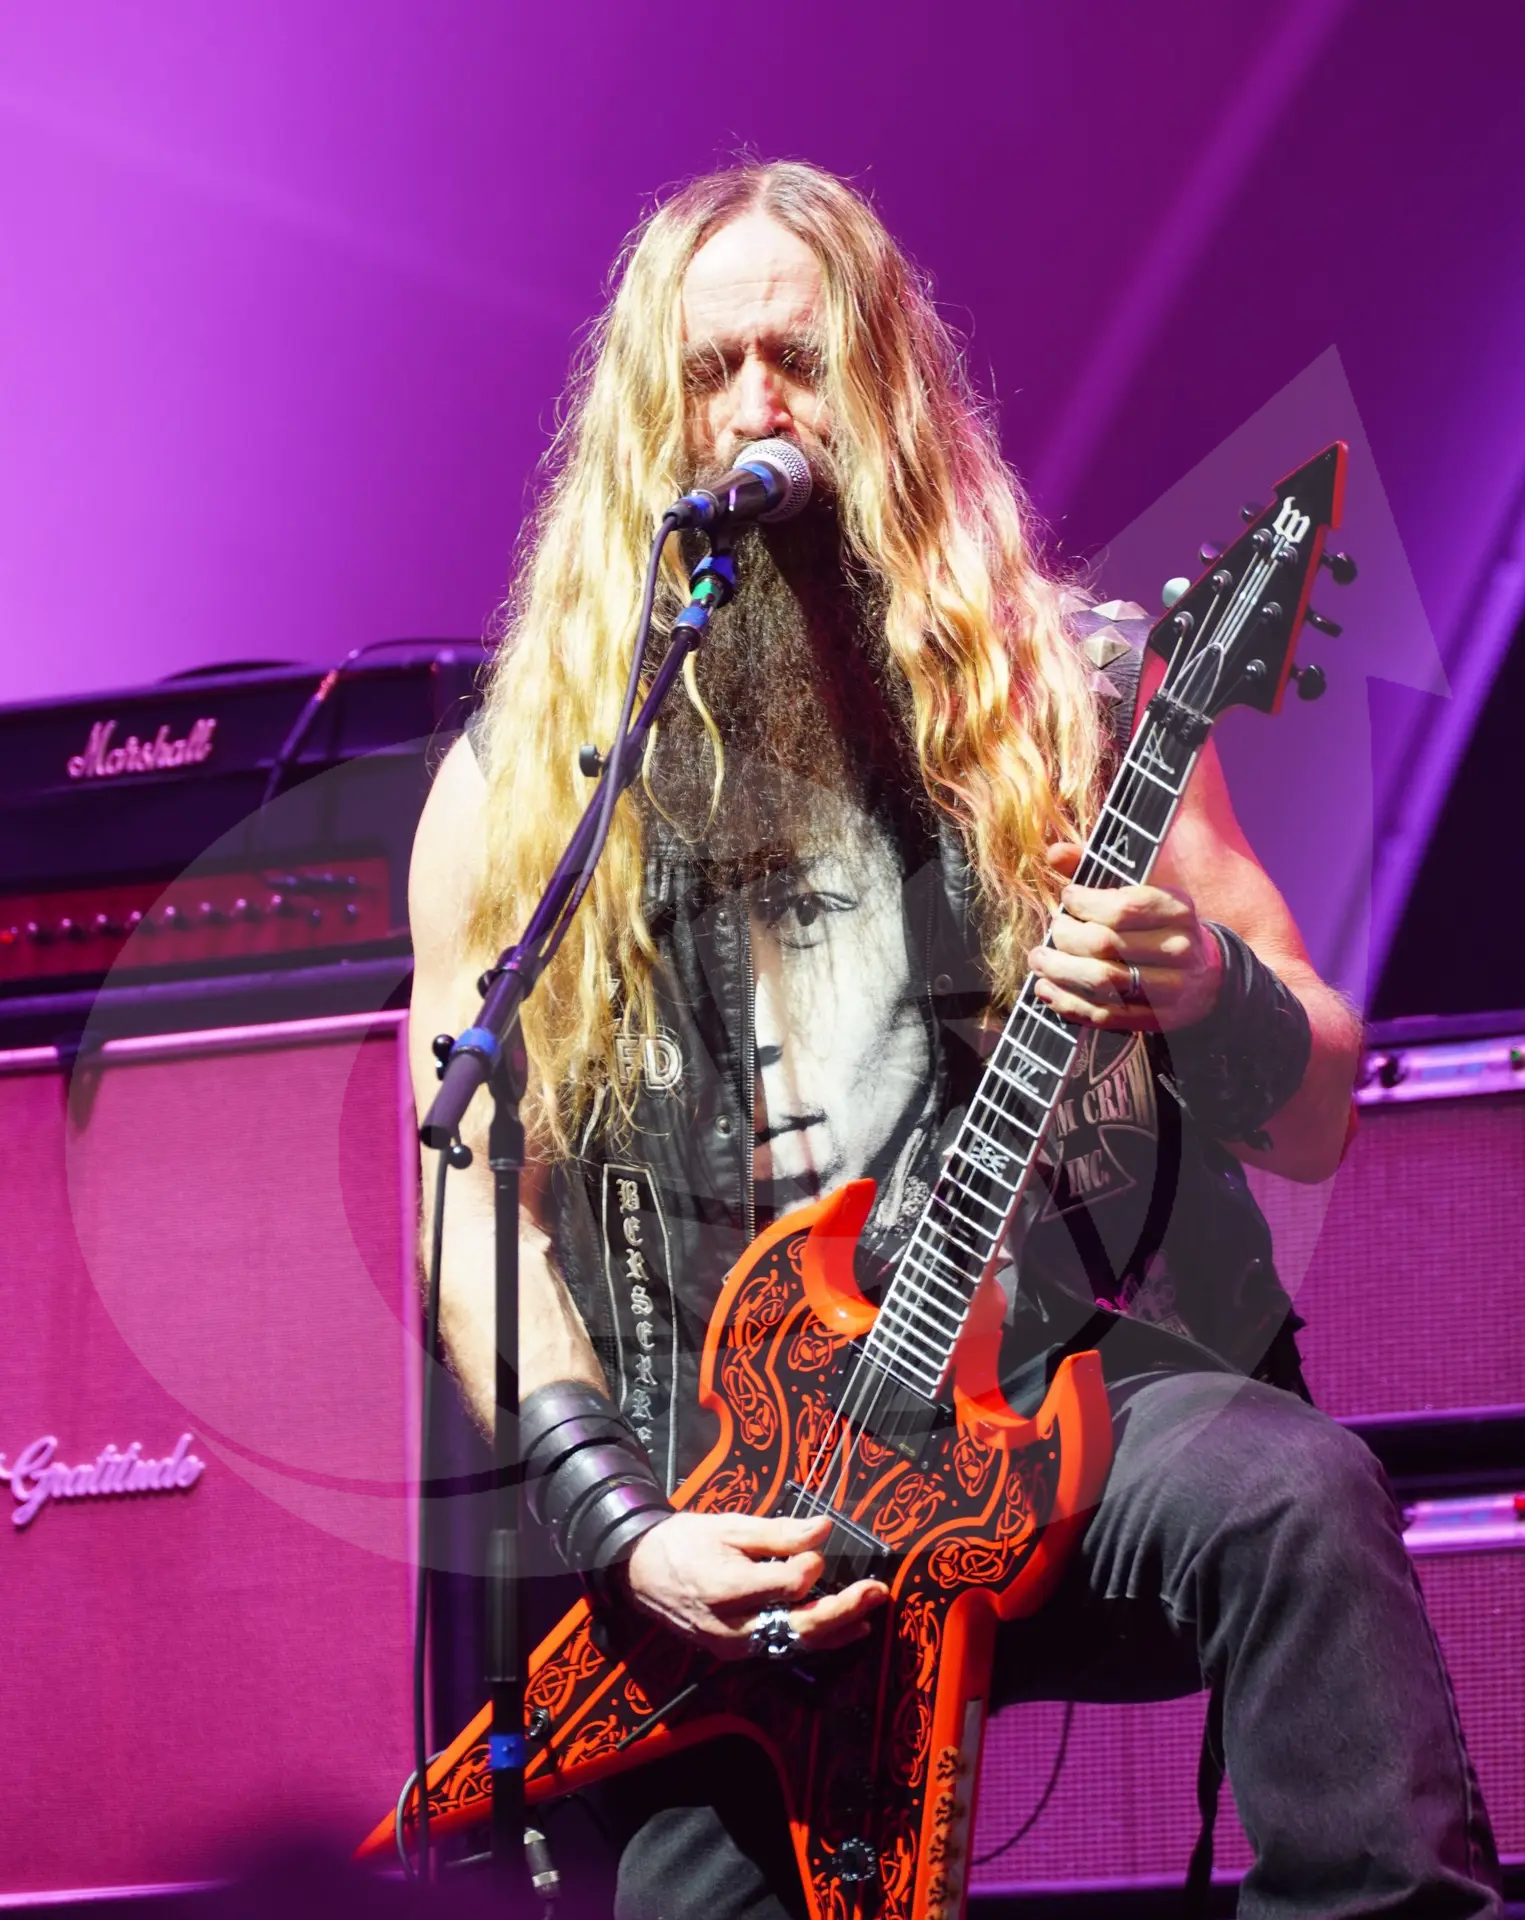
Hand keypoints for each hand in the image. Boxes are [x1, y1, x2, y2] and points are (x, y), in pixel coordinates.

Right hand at [622, 1511, 888, 1660]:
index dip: (810, 1567)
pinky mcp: (736, 1652)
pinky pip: (782, 1646)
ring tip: (871, 1608)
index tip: (816, 1546)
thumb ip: (778, 1533)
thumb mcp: (729, 1526)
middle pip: (798, 1626)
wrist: (641, 1571)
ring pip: (795, 1643)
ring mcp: (733, 1646)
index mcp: (726, 1588)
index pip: (786, 1586)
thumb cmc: (684, 1542)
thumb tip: (823, 1530)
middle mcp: (732, 1627)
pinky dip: (816, 1637)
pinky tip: (845, 1629)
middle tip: (877, 1590)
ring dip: (837, 1626)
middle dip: (843, 1609)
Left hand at [1026, 841, 1222, 1031]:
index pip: (1123, 908)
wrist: (1208, 976)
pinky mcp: (1156, 1019)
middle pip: (1104, 945)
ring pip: (1101, 981)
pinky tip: (1047, 990)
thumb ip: (1097, 869)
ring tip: (1039, 960)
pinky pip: (1103, 1014)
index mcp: (1177, 910)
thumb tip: (1055, 852)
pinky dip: (1067, 1003)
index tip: (1067, 899)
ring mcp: (1169, 989)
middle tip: (1052, 932)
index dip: (1084, 903)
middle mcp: (1178, 949)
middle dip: (1065, 937)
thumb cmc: (1160, 926)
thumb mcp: (1142, 891)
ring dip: (1058, 971)